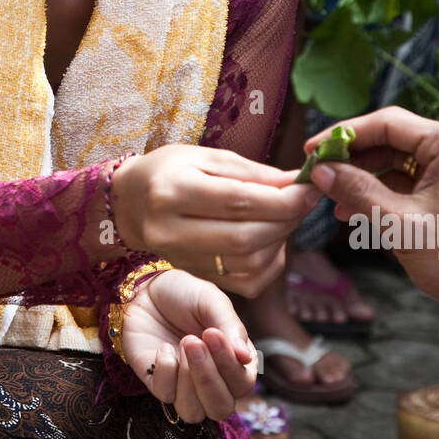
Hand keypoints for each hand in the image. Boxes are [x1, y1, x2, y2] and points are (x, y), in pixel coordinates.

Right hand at [110, 145, 320, 297]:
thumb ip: (251, 172)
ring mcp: (181, 259)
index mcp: (172, 191)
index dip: (282, 199)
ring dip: (280, 241)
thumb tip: (296, 183)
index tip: (309, 188)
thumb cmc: (168, 171)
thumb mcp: (204, 157)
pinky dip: (269, 262)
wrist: (128, 204)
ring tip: (286, 216)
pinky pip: (245, 281)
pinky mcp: (195, 275)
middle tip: (303, 201)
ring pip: (248, 263)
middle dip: (286, 220)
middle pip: (245, 237)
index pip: (239, 202)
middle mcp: (171, 230)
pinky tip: (271, 240)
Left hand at [121, 268, 258, 421]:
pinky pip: (165, 396)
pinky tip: (164, 348)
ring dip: (187, 380)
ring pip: (193, 413)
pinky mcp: (158, 383)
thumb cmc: (185, 294)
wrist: (146, 289)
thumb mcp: (212, 301)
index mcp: (234, 362)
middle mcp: (213, 380)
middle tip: (192, 340)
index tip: (212, 333)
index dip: (229, 365)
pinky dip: (165, 371)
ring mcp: (184, 386)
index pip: (242, 384)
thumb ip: (231, 327)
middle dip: (207, 378)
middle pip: (220, 407)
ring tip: (182, 344)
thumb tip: (246, 358)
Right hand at [305, 107, 438, 329]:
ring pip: (395, 163)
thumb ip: (358, 192)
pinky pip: (406, 183)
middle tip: (317, 174)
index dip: (344, 134)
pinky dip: (380, 194)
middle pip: (389, 140)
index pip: (386, 123)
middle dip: (352, 159)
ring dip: (363, 179)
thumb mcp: (401, 225)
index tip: (312, 149)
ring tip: (332, 199)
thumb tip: (321, 171)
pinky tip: (354, 211)